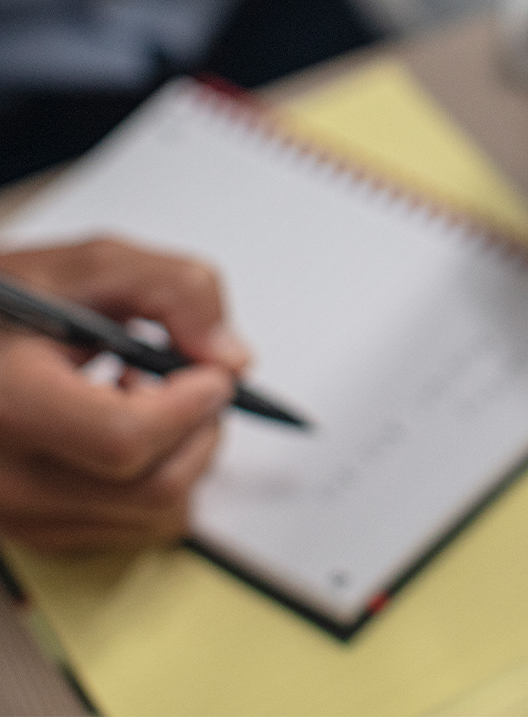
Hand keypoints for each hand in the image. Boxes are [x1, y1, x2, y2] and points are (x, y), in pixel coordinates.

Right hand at [0, 238, 248, 548]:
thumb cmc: (14, 303)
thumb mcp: (94, 266)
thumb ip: (177, 291)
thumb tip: (231, 359)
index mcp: (8, 402)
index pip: (127, 438)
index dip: (191, 404)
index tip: (212, 372)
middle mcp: (3, 477)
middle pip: (155, 488)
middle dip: (201, 430)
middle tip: (193, 382)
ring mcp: (14, 516)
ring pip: (155, 516)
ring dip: (182, 454)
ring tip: (144, 398)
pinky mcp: (33, 533)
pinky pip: (134, 528)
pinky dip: (156, 479)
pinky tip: (123, 429)